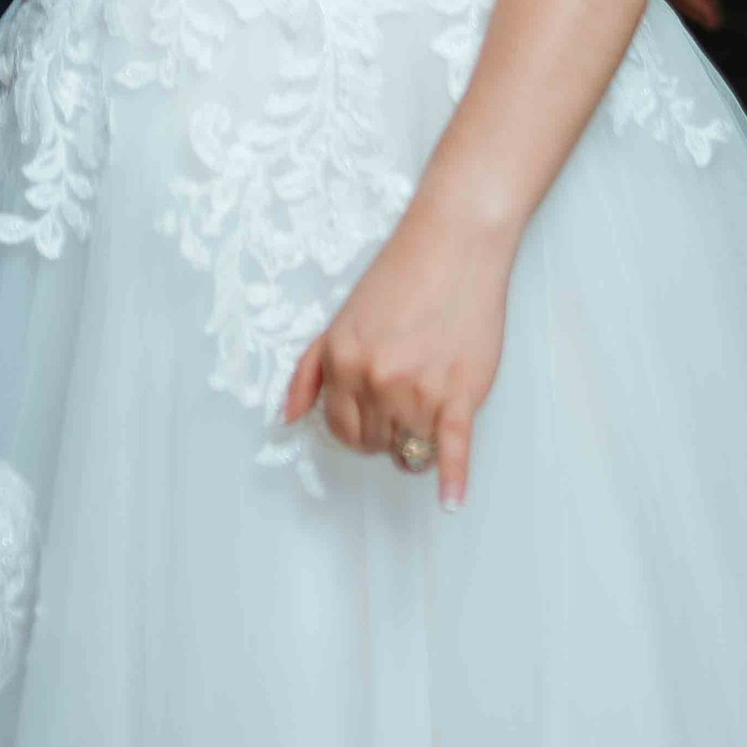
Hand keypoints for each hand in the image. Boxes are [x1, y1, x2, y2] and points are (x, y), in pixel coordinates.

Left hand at [281, 196, 512, 509]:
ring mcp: (418, 390)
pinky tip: (451, 500)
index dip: (356, 429)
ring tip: (429, 412)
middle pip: (375, 443)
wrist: (454, 245)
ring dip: (418, 443)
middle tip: (405, 405)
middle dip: (386, 434)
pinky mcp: (459, 394)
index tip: (372, 420)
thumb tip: (288, 418)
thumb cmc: (401, 277)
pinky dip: (454, 478)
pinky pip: (452, 450)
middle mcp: (375, 380)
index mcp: (342, 362)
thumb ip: (309, 371)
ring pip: (410, 450)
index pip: (341, 430)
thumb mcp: (340, 319)